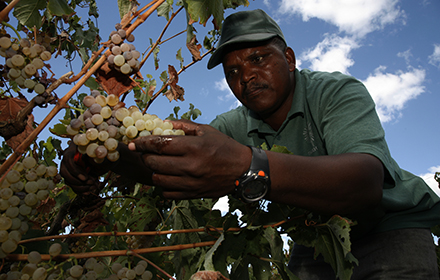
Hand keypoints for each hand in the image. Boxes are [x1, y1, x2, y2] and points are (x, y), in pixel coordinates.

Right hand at [60, 142, 101, 192]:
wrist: (104, 159)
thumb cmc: (104, 153)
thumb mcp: (103, 152)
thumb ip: (100, 152)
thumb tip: (99, 153)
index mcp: (74, 148)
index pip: (68, 159)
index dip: (75, 170)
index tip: (85, 178)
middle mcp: (68, 158)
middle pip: (64, 172)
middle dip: (76, 181)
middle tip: (90, 183)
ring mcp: (69, 168)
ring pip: (67, 180)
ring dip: (79, 187)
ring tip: (92, 187)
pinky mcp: (72, 176)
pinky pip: (71, 185)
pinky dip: (79, 190)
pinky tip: (88, 192)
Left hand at [128, 119, 251, 199]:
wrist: (243, 171)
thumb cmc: (225, 147)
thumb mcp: (207, 130)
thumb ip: (184, 125)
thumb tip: (163, 122)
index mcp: (193, 147)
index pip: (159, 144)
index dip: (142, 143)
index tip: (133, 143)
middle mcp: (190, 166)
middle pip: (155, 163)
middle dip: (146, 157)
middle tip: (146, 153)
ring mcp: (190, 182)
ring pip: (158, 179)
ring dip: (154, 171)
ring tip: (159, 165)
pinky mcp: (192, 194)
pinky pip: (167, 193)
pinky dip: (164, 185)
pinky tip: (169, 177)